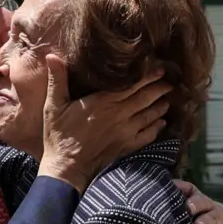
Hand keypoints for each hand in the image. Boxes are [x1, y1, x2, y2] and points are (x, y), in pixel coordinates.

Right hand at [38, 55, 169, 191]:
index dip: (148, 76)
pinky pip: (148, 135)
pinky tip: (161, 123)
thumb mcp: (53, 106)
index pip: (132, 85)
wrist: (66, 168)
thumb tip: (52, 55)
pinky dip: (157, 128)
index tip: (160, 69)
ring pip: (150, 115)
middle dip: (160, 89)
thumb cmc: (59, 136)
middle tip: (170, 82)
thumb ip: (57, 80)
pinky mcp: (127, 147)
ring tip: (168, 99)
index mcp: (103, 101)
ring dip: (160, 106)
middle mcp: (119, 115)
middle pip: (146, 98)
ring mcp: (126, 132)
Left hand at [174, 180, 222, 223]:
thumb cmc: (205, 212)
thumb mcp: (197, 199)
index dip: (195, 204)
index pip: (201, 201)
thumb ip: (183, 191)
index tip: (188, 207)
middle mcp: (216, 216)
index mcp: (206, 205)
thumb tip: (164, 182)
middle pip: (212, 217)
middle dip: (206, 222)